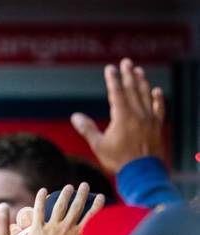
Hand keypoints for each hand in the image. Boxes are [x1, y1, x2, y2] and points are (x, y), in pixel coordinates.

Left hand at [26, 183, 103, 234]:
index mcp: (81, 234)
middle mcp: (68, 227)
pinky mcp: (38, 229)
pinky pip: (38, 211)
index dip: (97, 205)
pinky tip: (42, 191)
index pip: (92, 216)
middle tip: (84, 185)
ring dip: (65, 195)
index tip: (100, 196)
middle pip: (76, 207)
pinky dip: (40, 200)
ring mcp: (53, 227)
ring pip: (60, 206)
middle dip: (81, 194)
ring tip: (68, 187)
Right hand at [71, 58, 164, 173]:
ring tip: (138, 71)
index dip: (113, 79)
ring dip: (142, 81)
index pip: (117, 92)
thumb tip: (74, 116)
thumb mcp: (99, 145)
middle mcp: (138, 113)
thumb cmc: (118, 160)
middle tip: (126, 62)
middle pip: (133, 89)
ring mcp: (150, 118)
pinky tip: (156, 91)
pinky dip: (157, 98)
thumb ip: (87, 129)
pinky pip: (159, 108)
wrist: (141, 172)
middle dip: (128, 74)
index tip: (110, 68)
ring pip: (146, 95)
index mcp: (122, 116)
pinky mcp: (157, 126)